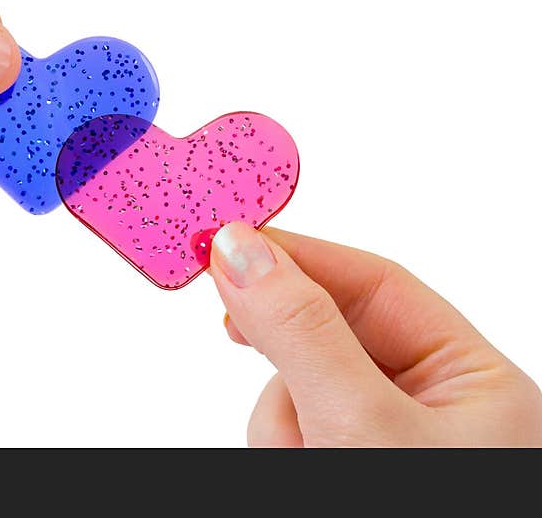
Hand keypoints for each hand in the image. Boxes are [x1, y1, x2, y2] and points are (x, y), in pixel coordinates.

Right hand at [208, 222, 541, 446]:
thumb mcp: (361, 424)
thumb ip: (302, 332)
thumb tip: (239, 249)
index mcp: (471, 380)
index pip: (375, 283)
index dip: (300, 254)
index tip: (230, 238)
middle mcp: (430, 405)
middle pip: (329, 330)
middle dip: (283, 342)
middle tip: (229, 319)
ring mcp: (381, 438)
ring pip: (298, 382)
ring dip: (280, 412)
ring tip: (300, 455)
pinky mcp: (341, 458)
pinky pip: (289, 423)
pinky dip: (277, 439)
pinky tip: (294, 461)